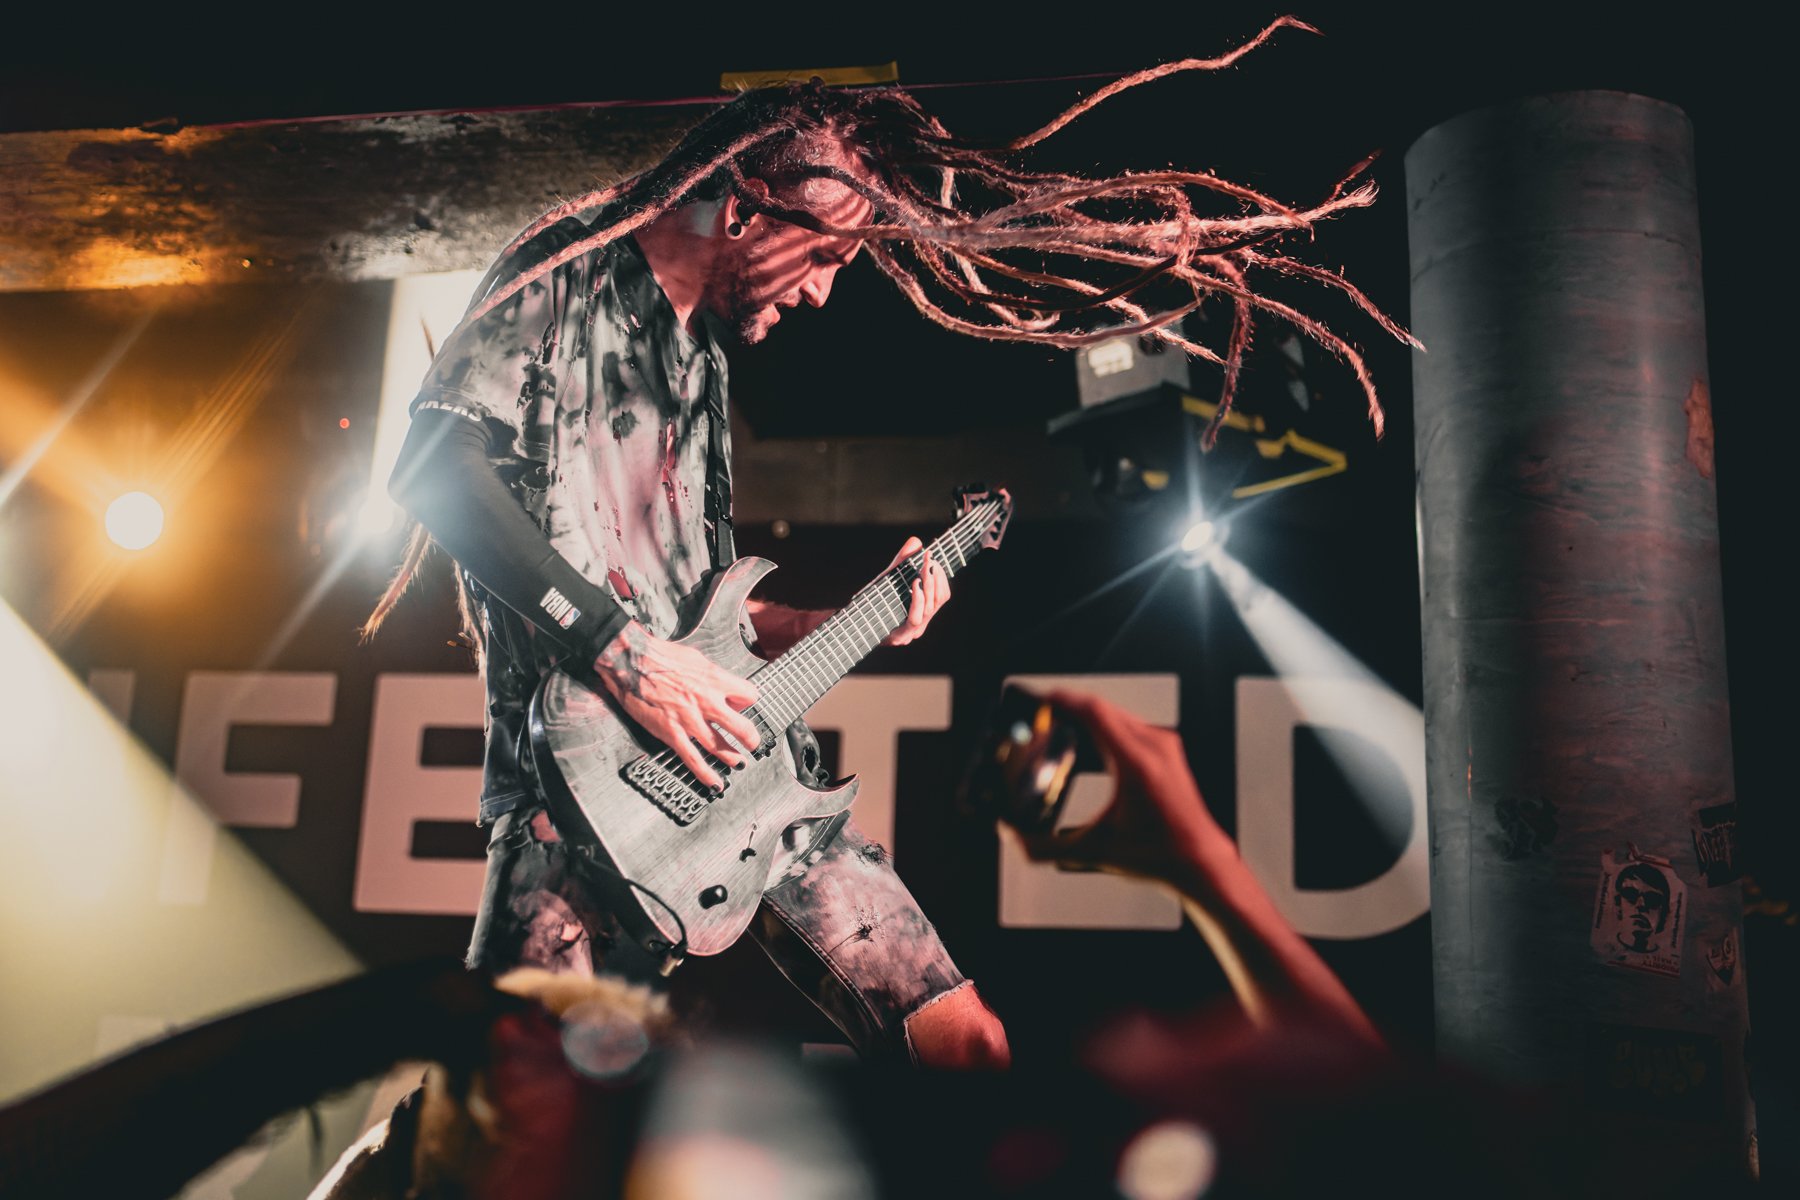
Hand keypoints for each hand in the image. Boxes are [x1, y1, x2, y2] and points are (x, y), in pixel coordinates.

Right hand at [593, 622, 759, 789]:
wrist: (631, 661)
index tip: (744, 706)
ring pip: (721, 747)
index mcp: (715, 680)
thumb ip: (712, 674)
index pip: (749, 696)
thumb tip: (721, 683)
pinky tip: (714, 783)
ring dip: (733, 758)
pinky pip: (693, 759)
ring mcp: (690, 720)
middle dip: (751, 739)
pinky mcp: (672, 733)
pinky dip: (706, 774)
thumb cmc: (660, 656)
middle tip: (753, 743)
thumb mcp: (696, 658)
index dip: (748, 702)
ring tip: (739, 763)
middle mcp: (707, 702)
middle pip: (742, 727)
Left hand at [882, 536, 950, 645]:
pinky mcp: (900, 637)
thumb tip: (915, 541)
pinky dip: (918, 600)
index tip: (934, 559)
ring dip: (929, 586)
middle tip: (930, 560)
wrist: (851, 623)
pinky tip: (916, 583)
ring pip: (930, 608)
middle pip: (938, 600)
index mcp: (922, 613)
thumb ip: (902, 561)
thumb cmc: (873, 601)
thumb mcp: (889, 578)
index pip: (942, 596)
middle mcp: (920, 624)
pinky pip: (915, 618)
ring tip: (925, 569)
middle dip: (935, 577)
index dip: (941, 577)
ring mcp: (912, 632)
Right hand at [1005, 689, 1229, 891]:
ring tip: (1061, 720)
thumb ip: (1049, 849)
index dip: (1064, 700)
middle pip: (1103, 708)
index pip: (1095, 712)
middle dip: (1069, 705)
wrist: (1199, 859)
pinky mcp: (1167, 752)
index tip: (1041, 697)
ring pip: (1117, 714)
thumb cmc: (1162, 853)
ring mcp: (1164, 746)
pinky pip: (1130, 724)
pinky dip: (1105, 724)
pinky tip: (1092, 737)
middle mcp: (1153, 747)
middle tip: (1042, 711)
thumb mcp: (1096, 851)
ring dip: (1088, 714)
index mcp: (1136, 763)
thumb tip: (1018, 841)